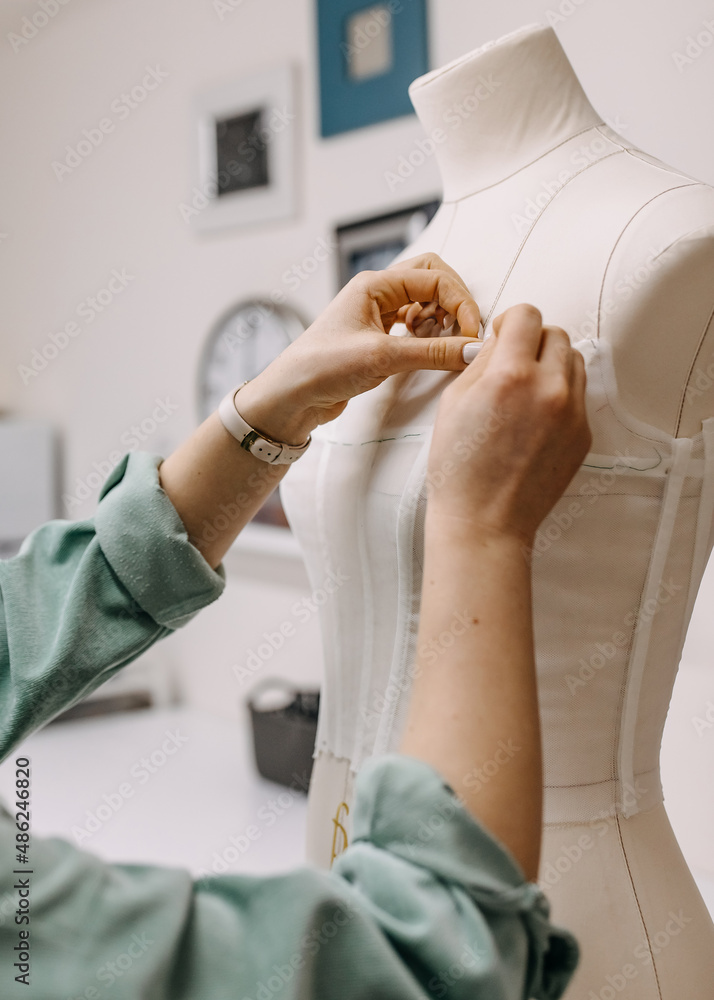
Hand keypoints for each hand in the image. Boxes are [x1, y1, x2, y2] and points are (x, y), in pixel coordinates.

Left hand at [233, 253, 481, 444]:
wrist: (291, 397)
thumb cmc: (322, 368)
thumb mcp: (383, 357)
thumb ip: (432, 352)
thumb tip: (473, 350)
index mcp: (374, 284)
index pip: (434, 278)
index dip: (460, 302)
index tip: (471, 334)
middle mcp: (376, 293)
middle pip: (432, 279)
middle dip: (453, 301)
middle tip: (463, 331)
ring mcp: (376, 314)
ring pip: (424, 301)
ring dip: (441, 318)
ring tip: (442, 343)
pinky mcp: (377, 338)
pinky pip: (414, 325)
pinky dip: (429, 334)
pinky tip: (427, 350)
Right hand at [426, 303, 591, 546]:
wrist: (485, 520)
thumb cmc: (459, 467)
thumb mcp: (454, 402)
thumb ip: (483, 362)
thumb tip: (503, 340)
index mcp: (511, 375)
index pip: (528, 315)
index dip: (511, 320)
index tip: (503, 335)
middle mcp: (549, 388)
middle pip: (556, 334)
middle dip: (532, 341)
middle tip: (512, 363)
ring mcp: (572, 412)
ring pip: (573, 361)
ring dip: (550, 364)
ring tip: (525, 390)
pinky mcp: (583, 434)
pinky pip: (577, 395)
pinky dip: (558, 395)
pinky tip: (533, 419)